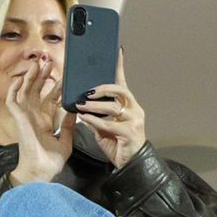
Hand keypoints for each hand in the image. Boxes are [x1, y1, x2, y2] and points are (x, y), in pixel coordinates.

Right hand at [6, 59, 76, 185]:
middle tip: (49, 63)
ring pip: (25, 92)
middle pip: (38, 91)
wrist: (41, 171)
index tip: (65, 76)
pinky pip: (12, 101)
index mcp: (46, 121)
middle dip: (43, 77)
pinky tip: (19, 80)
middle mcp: (35, 116)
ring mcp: (26, 116)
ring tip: (37, 64)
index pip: (51, 99)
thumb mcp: (66, 140)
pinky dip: (14, 90)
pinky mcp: (18, 118)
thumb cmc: (51, 160)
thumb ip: (69, 125)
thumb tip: (75, 109)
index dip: (57, 87)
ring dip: (30, 78)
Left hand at [76, 49, 145, 168]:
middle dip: (103, 88)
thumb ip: (97, 115)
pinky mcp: (129, 133)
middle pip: (120, 90)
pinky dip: (94, 120)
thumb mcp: (105, 127)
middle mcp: (134, 110)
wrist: (131, 164)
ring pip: (113, 107)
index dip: (120, 67)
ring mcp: (134, 121)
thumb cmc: (118, 144)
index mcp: (129, 105)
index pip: (123, 83)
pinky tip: (85, 118)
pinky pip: (109, 123)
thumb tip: (82, 104)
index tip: (117, 52)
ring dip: (95, 105)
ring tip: (81, 104)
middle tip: (88, 90)